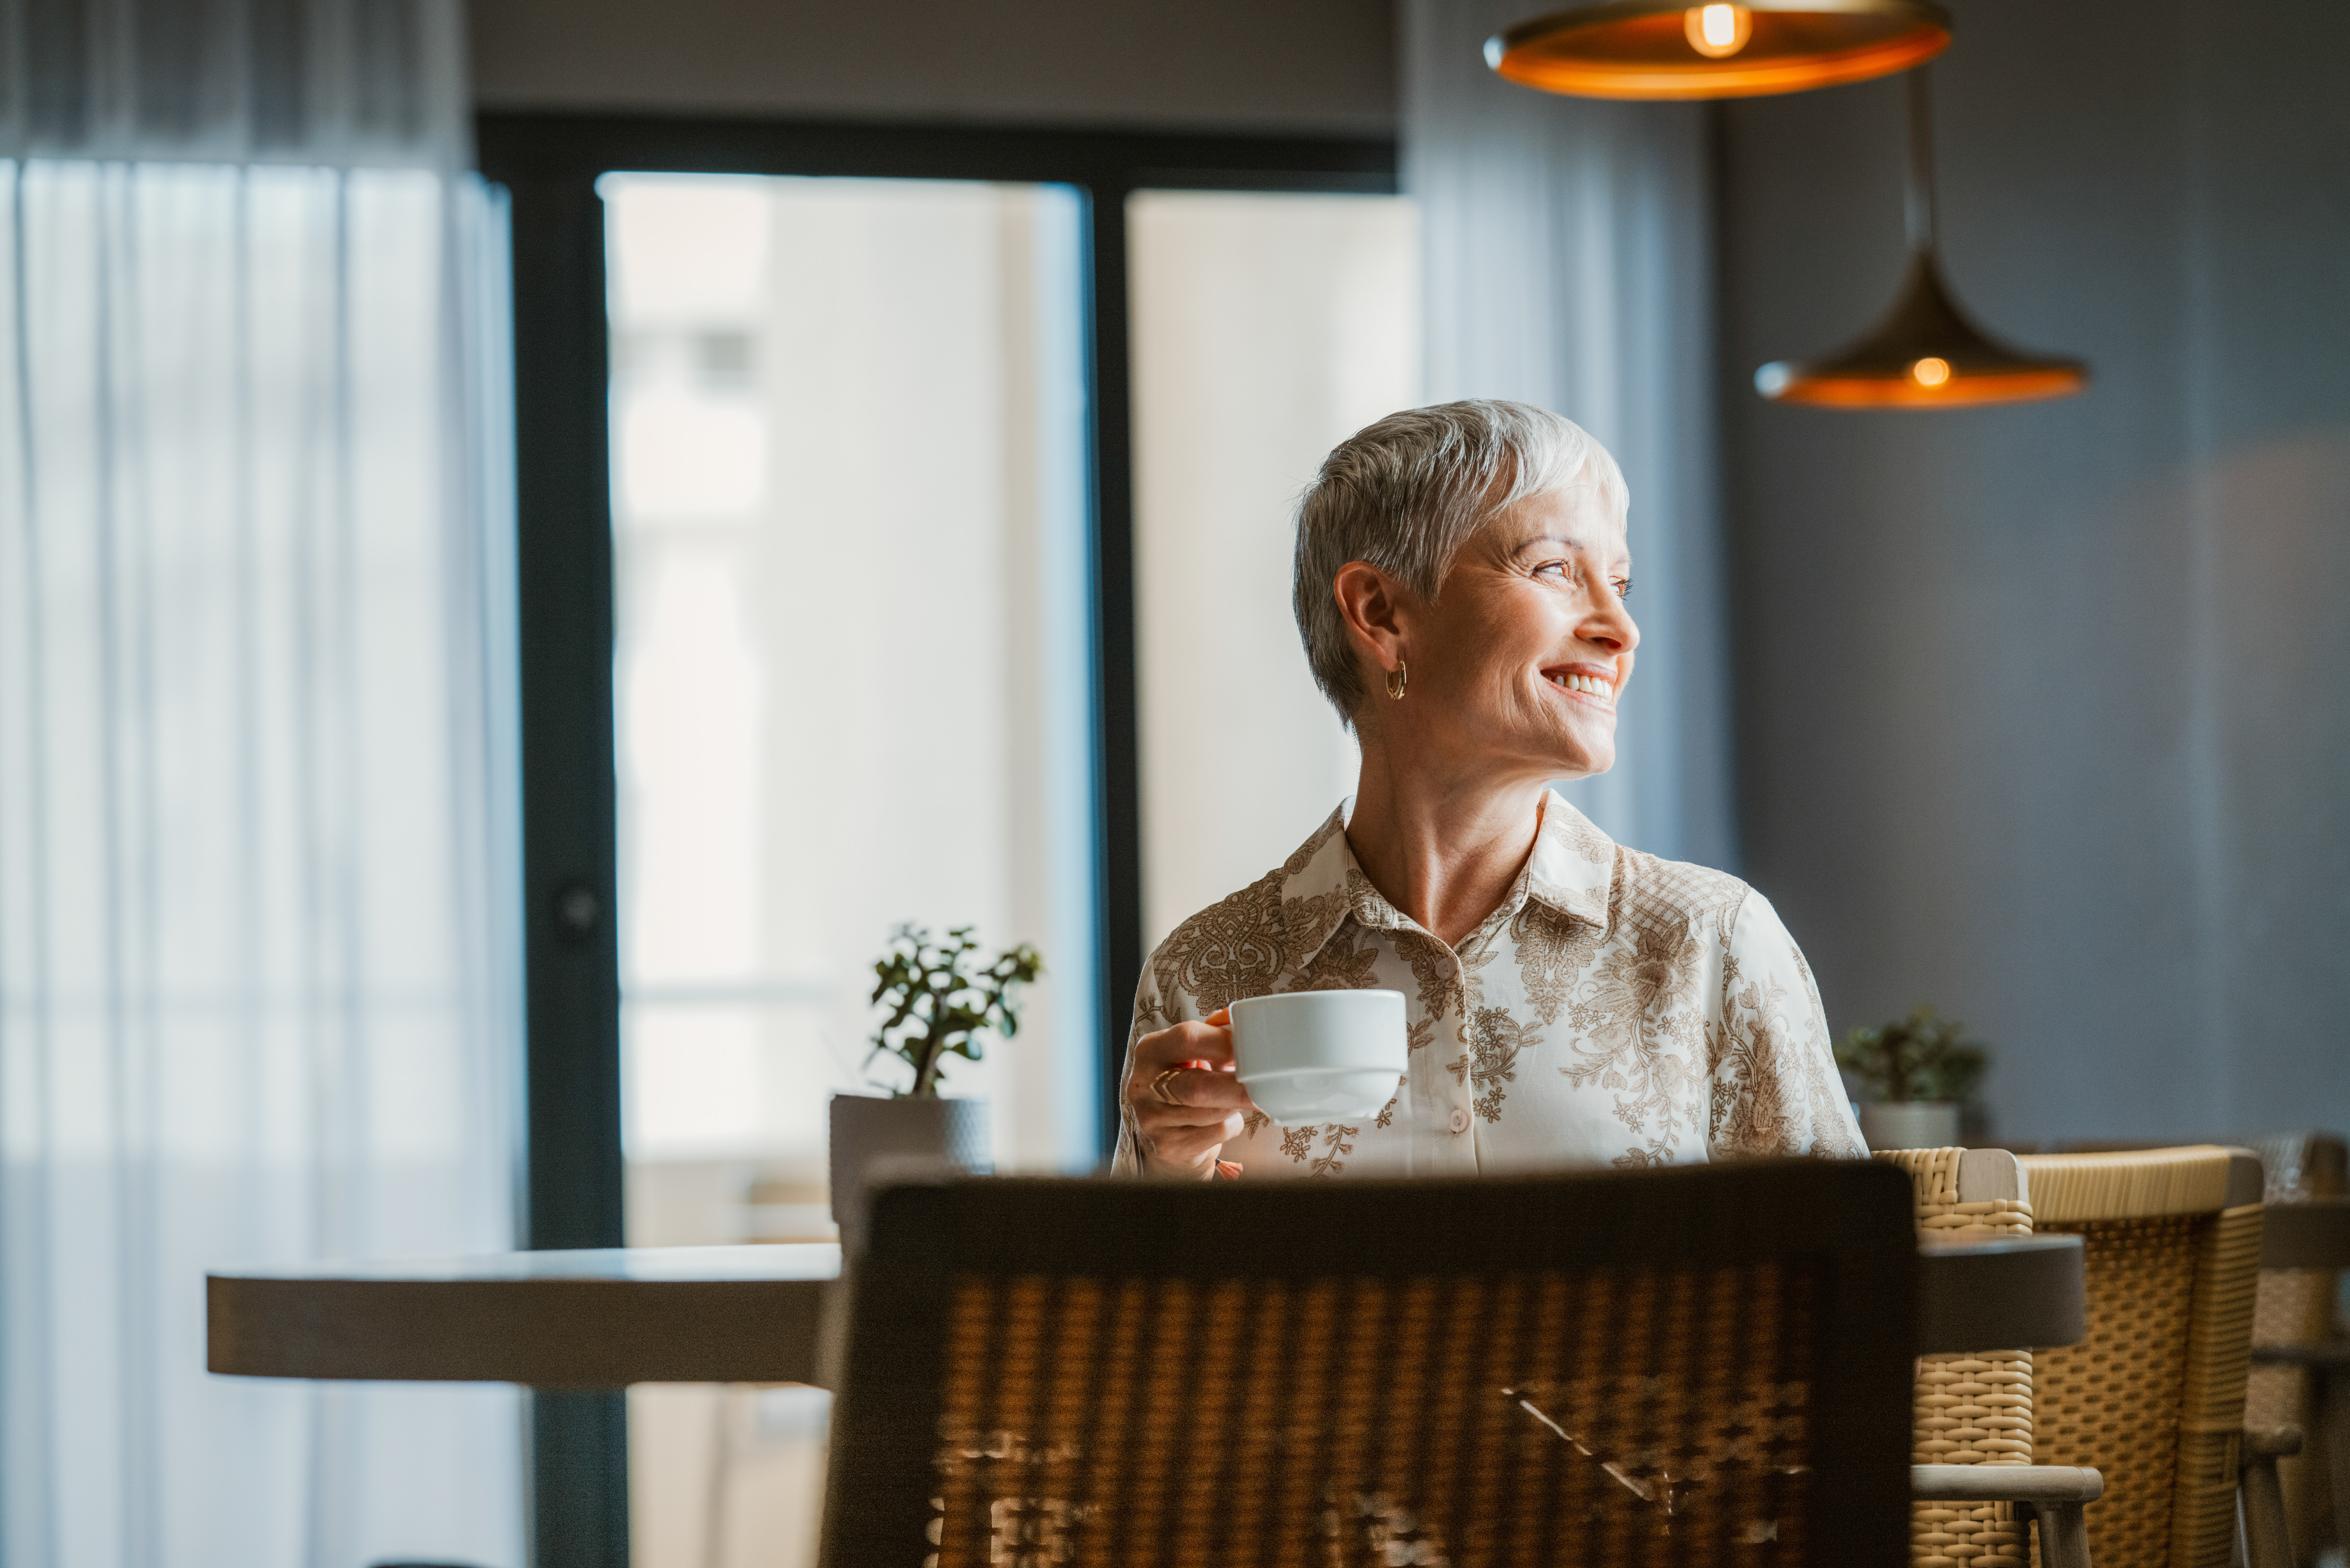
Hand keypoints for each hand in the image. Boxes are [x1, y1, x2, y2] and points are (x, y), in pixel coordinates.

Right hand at [1125, 1008, 1257, 1178]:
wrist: (1165, 1131)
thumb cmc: (1185, 1082)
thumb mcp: (1190, 1053)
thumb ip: (1213, 1035)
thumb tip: (1240, 1024)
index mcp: (1151, 1050)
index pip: (1188, 1038)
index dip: (1225, 1043)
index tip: (1252, 1047)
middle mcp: (1144, 1085)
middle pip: (1199, 1086)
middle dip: (1238, 1086)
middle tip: (1266, 1083)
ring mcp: (1152, 1119)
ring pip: (1212, 1114)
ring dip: (1235, 1106)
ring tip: (1236, 1098)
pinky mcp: (1167, 1146)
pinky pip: (1215, 1134)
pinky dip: (1228, 1125)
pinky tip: (1221, 1120)